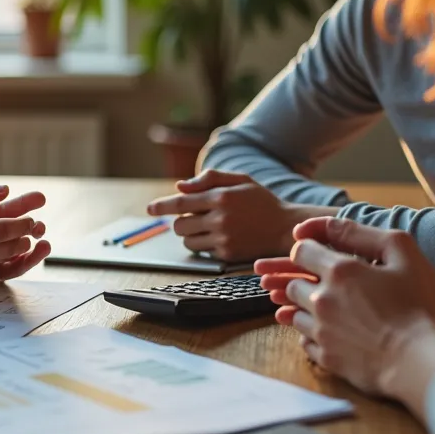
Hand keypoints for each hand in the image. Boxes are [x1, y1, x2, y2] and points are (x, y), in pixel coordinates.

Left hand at [145, 169, 336, 261]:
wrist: (285, 227)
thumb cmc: (261, 201)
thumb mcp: (240, 181)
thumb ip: (209, 179)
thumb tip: (180, 186)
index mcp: (221, 197)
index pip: (181, 202)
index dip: (162, 205)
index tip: (150, 208)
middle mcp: (220, 218)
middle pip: (180, 224)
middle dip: (181, 221)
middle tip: (195, 217)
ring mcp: (223, 238)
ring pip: (188, 240)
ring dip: (191, 234)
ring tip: (208, 227)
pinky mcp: (227, 254)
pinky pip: (203, 251)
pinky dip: (205, 244)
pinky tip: (221, 236)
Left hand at [255, 218, 434, 395]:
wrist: (421, 360)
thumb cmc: (420, 304)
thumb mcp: (402, 253)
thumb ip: (363, 234)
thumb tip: (328, 225)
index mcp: (339, 272)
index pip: (301, 252)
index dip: (307, 250)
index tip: (320, 255)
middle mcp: (322, 300)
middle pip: (292, 285)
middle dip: (303, 280)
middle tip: (325, 284)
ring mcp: (321, 331)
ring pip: (294, 315)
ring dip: (305, 308)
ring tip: (329, 309)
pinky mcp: (326, 358)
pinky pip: (305, 342)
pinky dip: (312, 334)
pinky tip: (330, 332)